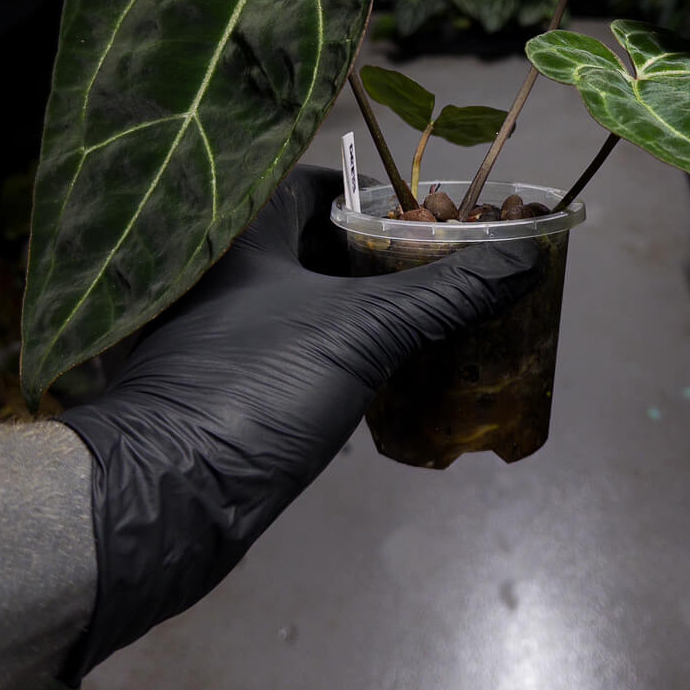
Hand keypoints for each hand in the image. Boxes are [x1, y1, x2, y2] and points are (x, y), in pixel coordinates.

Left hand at [58, 165, 537, 681]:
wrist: (167, 500)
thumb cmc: (254, 387)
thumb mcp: (362, 331)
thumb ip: (442, 293)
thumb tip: (522, 258)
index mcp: (247, 240)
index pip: (314, 189)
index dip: (372, 193)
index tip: (427, 214)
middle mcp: (230, 280)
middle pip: (316, 249)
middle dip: (379, 260)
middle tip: (442, 270)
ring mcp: (227, 341)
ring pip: (308, 310)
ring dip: (363, 314)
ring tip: (430, 323)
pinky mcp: (232, 395)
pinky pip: (298, 360)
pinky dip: (341, 362)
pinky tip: (386, 383)